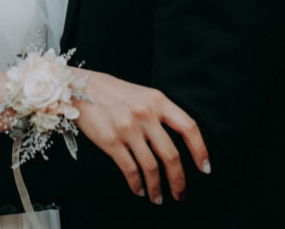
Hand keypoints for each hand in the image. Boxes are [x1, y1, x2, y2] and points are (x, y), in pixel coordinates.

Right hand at [76, 71, 209, 204]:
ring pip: (152, 167)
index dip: (200, 150)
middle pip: (172, 155)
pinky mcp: (111, 141)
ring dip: (157, 188)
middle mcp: (145, 114)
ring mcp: (128, 128)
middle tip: (180, 194)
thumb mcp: (142, 94)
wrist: (79, 87)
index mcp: (157, 100)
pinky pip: (130, 170)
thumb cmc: (112, 91)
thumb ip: (159, 112)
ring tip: (158, 198)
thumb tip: (177, 139)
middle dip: (179, 180)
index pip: (188, 127)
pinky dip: (137, 185)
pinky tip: (139, 190)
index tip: (205, 169)